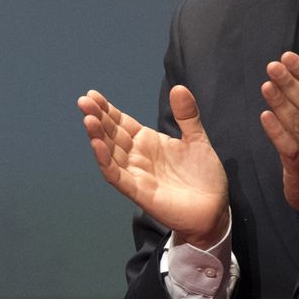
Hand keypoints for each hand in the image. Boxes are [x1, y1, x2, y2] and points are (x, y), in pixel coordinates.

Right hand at [78, 87, 228, 246]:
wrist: (214, 210)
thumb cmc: (204, 177)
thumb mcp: (197, 139)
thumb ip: (187, 115)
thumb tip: (178, 87)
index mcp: (147, 142)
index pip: (121, 122)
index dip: (107, 109)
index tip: (93, 94)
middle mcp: (137, 156)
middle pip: (111, 134)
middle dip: (97, 118)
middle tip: (83, 101)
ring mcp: (136, 174)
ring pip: (110, 153)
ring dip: (97, 137)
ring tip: (88, 119)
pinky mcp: (139, 191)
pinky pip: (117, 175)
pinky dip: (106, 161)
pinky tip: (97, 146)